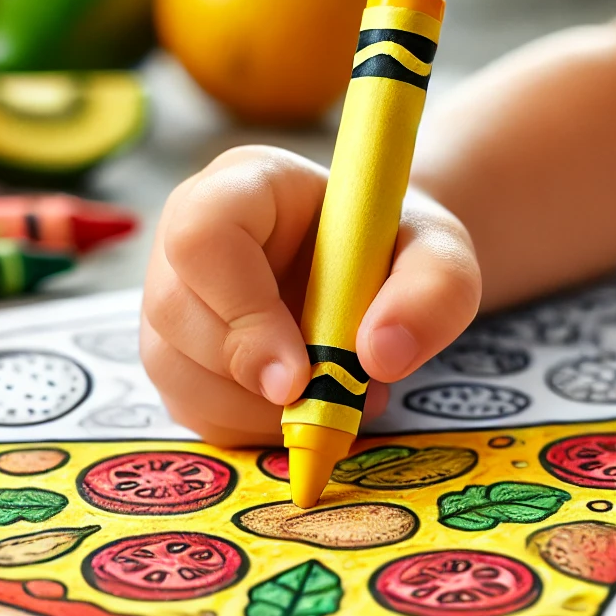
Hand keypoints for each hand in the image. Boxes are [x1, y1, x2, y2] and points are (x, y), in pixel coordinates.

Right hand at [141, 144, 481, 445]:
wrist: (372, 272)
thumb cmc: (393, 249)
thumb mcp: (440, 254)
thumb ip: (432, 292)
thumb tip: (380, 356)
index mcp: (245, 186)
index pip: (204, 235)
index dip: (242, 310)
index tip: (300, 372)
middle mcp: (187, 237)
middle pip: (174, 309)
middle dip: (250, 373)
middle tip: (329, 397)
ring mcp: (174, 299)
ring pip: (174, 369)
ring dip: (254, 409)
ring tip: (331, 399)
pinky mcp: (180, 355)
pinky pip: (191, 408)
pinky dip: (249, 428)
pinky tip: (303, 409)